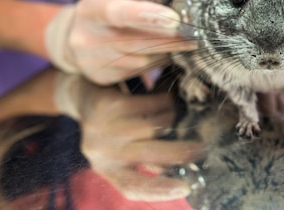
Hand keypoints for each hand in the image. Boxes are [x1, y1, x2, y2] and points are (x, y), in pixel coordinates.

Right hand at [45, 0, 195, 84]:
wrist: (74, 38)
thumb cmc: (106, 7)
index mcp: (91, 10)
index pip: (118, 13)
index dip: (147, 16)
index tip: (176, 19)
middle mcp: (88, 37)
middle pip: (135, 41)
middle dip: (170, 38)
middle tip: (196, 33)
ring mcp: (93, 61)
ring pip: (141, 59)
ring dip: (169, 51)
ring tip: (189, 41)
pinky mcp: (103, 78)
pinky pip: (139, 71)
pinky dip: (159, 61)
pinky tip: (170, 53)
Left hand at [55, 72, 204, 200]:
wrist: (81, 92)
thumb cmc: (111, 125)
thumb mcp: (123, 147)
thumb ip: (147, 159)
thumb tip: (183, 168)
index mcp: (106, 168)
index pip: (132, 187)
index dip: (160, 191)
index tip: (185, 189)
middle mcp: (100, 151)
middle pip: (148, 155)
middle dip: (179, 152)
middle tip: (202, 148)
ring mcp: (101, 128)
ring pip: (152, 127)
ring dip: (170, 119)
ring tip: (175, 114)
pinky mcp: (106, 105)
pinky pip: (147, 104)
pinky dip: (163, 102)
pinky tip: (167, 99)